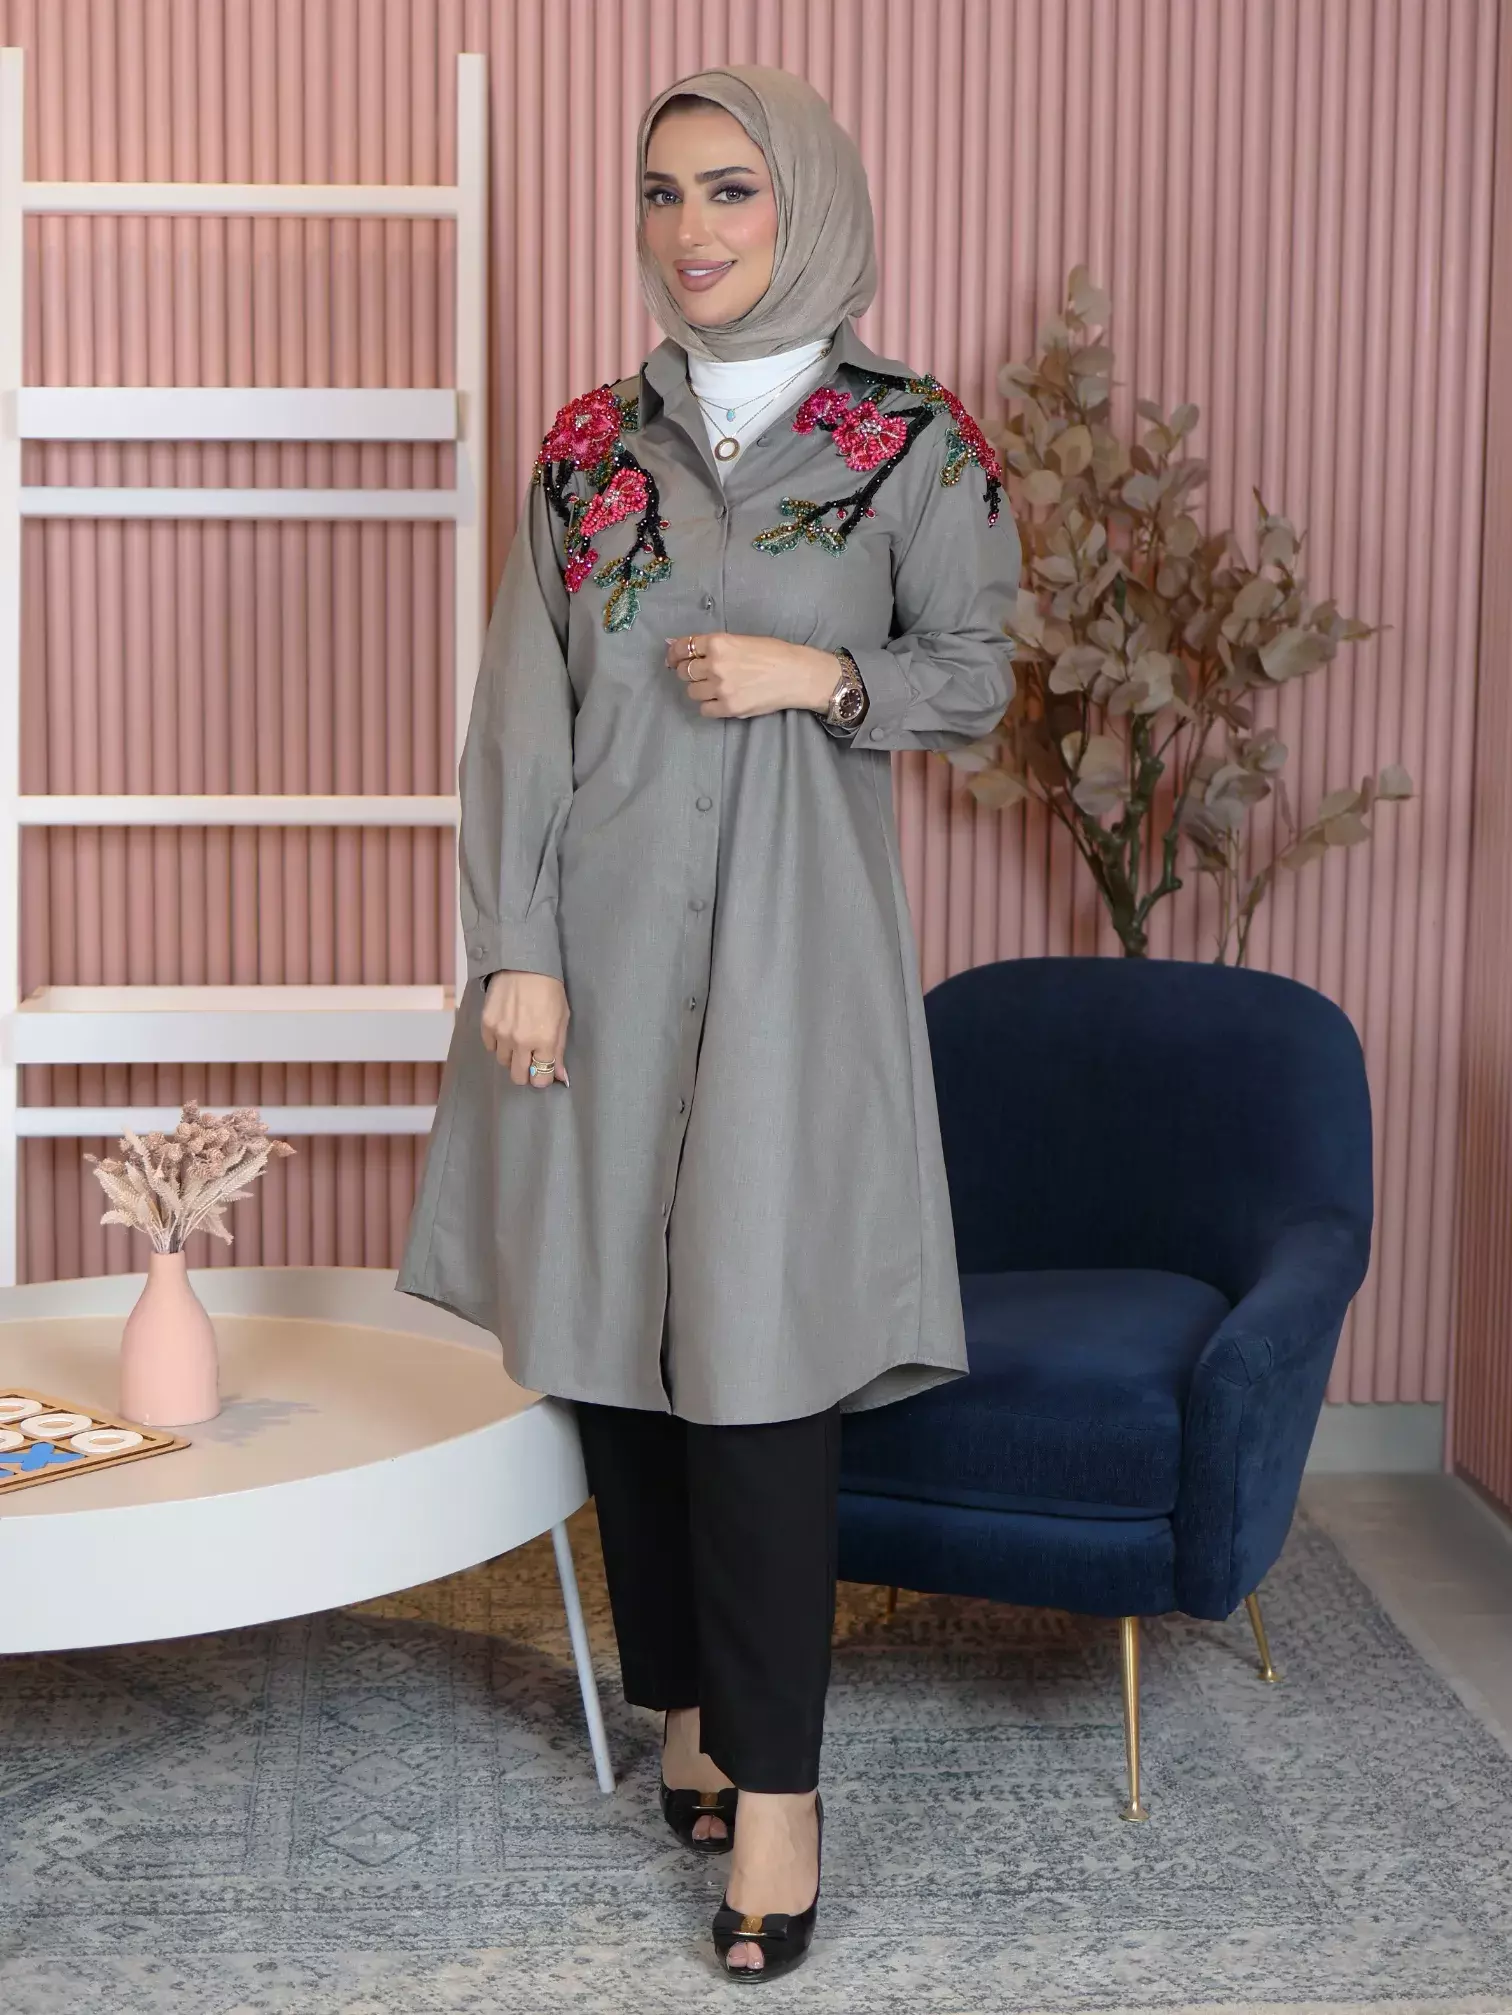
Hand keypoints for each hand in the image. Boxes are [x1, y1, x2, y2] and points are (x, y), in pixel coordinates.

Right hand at [481, 970, 569, 1088]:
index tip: (543, 1070)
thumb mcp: (562, 1019)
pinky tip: (506, 1029)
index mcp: (544, 1041)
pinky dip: (497, 1043)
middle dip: (525, 1073)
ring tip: (518, 1039)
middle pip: (518, 1077)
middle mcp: (521, 1042)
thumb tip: (559, 1075)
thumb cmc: (549, 990)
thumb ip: (559, 1050)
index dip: (542, 1078)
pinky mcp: (487, 1024)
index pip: (539, 1079)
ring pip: (503, 1062)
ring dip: (511, 1056)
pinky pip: (490, 1047)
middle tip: (530, 1059)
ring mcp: (501, 1034)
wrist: (524, 965)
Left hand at [666, 632, 838, 718]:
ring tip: (716, 687)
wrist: (797, 674)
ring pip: (692, 692)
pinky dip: (709, 705)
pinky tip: (721, 700)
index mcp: (718, 642)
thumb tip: (677, 645)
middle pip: (684, 671)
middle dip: (688, 672)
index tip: (672, 659)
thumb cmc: (773, 653)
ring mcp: (721, 688)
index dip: (673, 653)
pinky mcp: (729, 707)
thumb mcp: (740, 640)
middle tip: (700, 674)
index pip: (683, 647)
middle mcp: (715, 664)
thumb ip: (711, 645)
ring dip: (699, 690)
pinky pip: (704, 709)